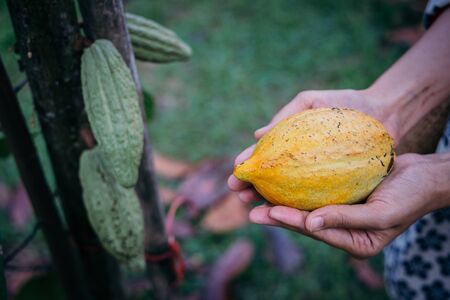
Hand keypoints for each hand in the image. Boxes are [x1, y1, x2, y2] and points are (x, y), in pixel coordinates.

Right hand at [228, 89, 398, 202]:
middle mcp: (300, 163)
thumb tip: (257, 135)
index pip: (264, 156)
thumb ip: (286, 115)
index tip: (235, 172)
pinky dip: (300, 207)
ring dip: (270, 202)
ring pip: (288, 194)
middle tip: (238, 193)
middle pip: (271, 178)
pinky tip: (289, 214)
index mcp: (290, 143)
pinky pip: (315, 200)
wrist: (385, 114)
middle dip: (251, 187)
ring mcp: (317, 177)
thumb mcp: (311, 102)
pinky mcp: (335, 189)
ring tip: (255, 208)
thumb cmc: (345, 104)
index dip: (248, 164)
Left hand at [248, 153, 449, 257]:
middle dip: (276, 213)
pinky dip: (296, 185)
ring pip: (305, 206)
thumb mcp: (382, 213)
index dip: (291, 222)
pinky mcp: (340, 194)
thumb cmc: (410, 196)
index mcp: (354, 242)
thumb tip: (311, 224)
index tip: (268, 211)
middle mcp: (343, 229)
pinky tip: (279, 177)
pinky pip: (314, 190)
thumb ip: (346, 220)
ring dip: (280, 198)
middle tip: (248, 206)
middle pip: (304, 221)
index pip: (316, 233)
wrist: (426, 176)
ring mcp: (341, 212)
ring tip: (254, 193)